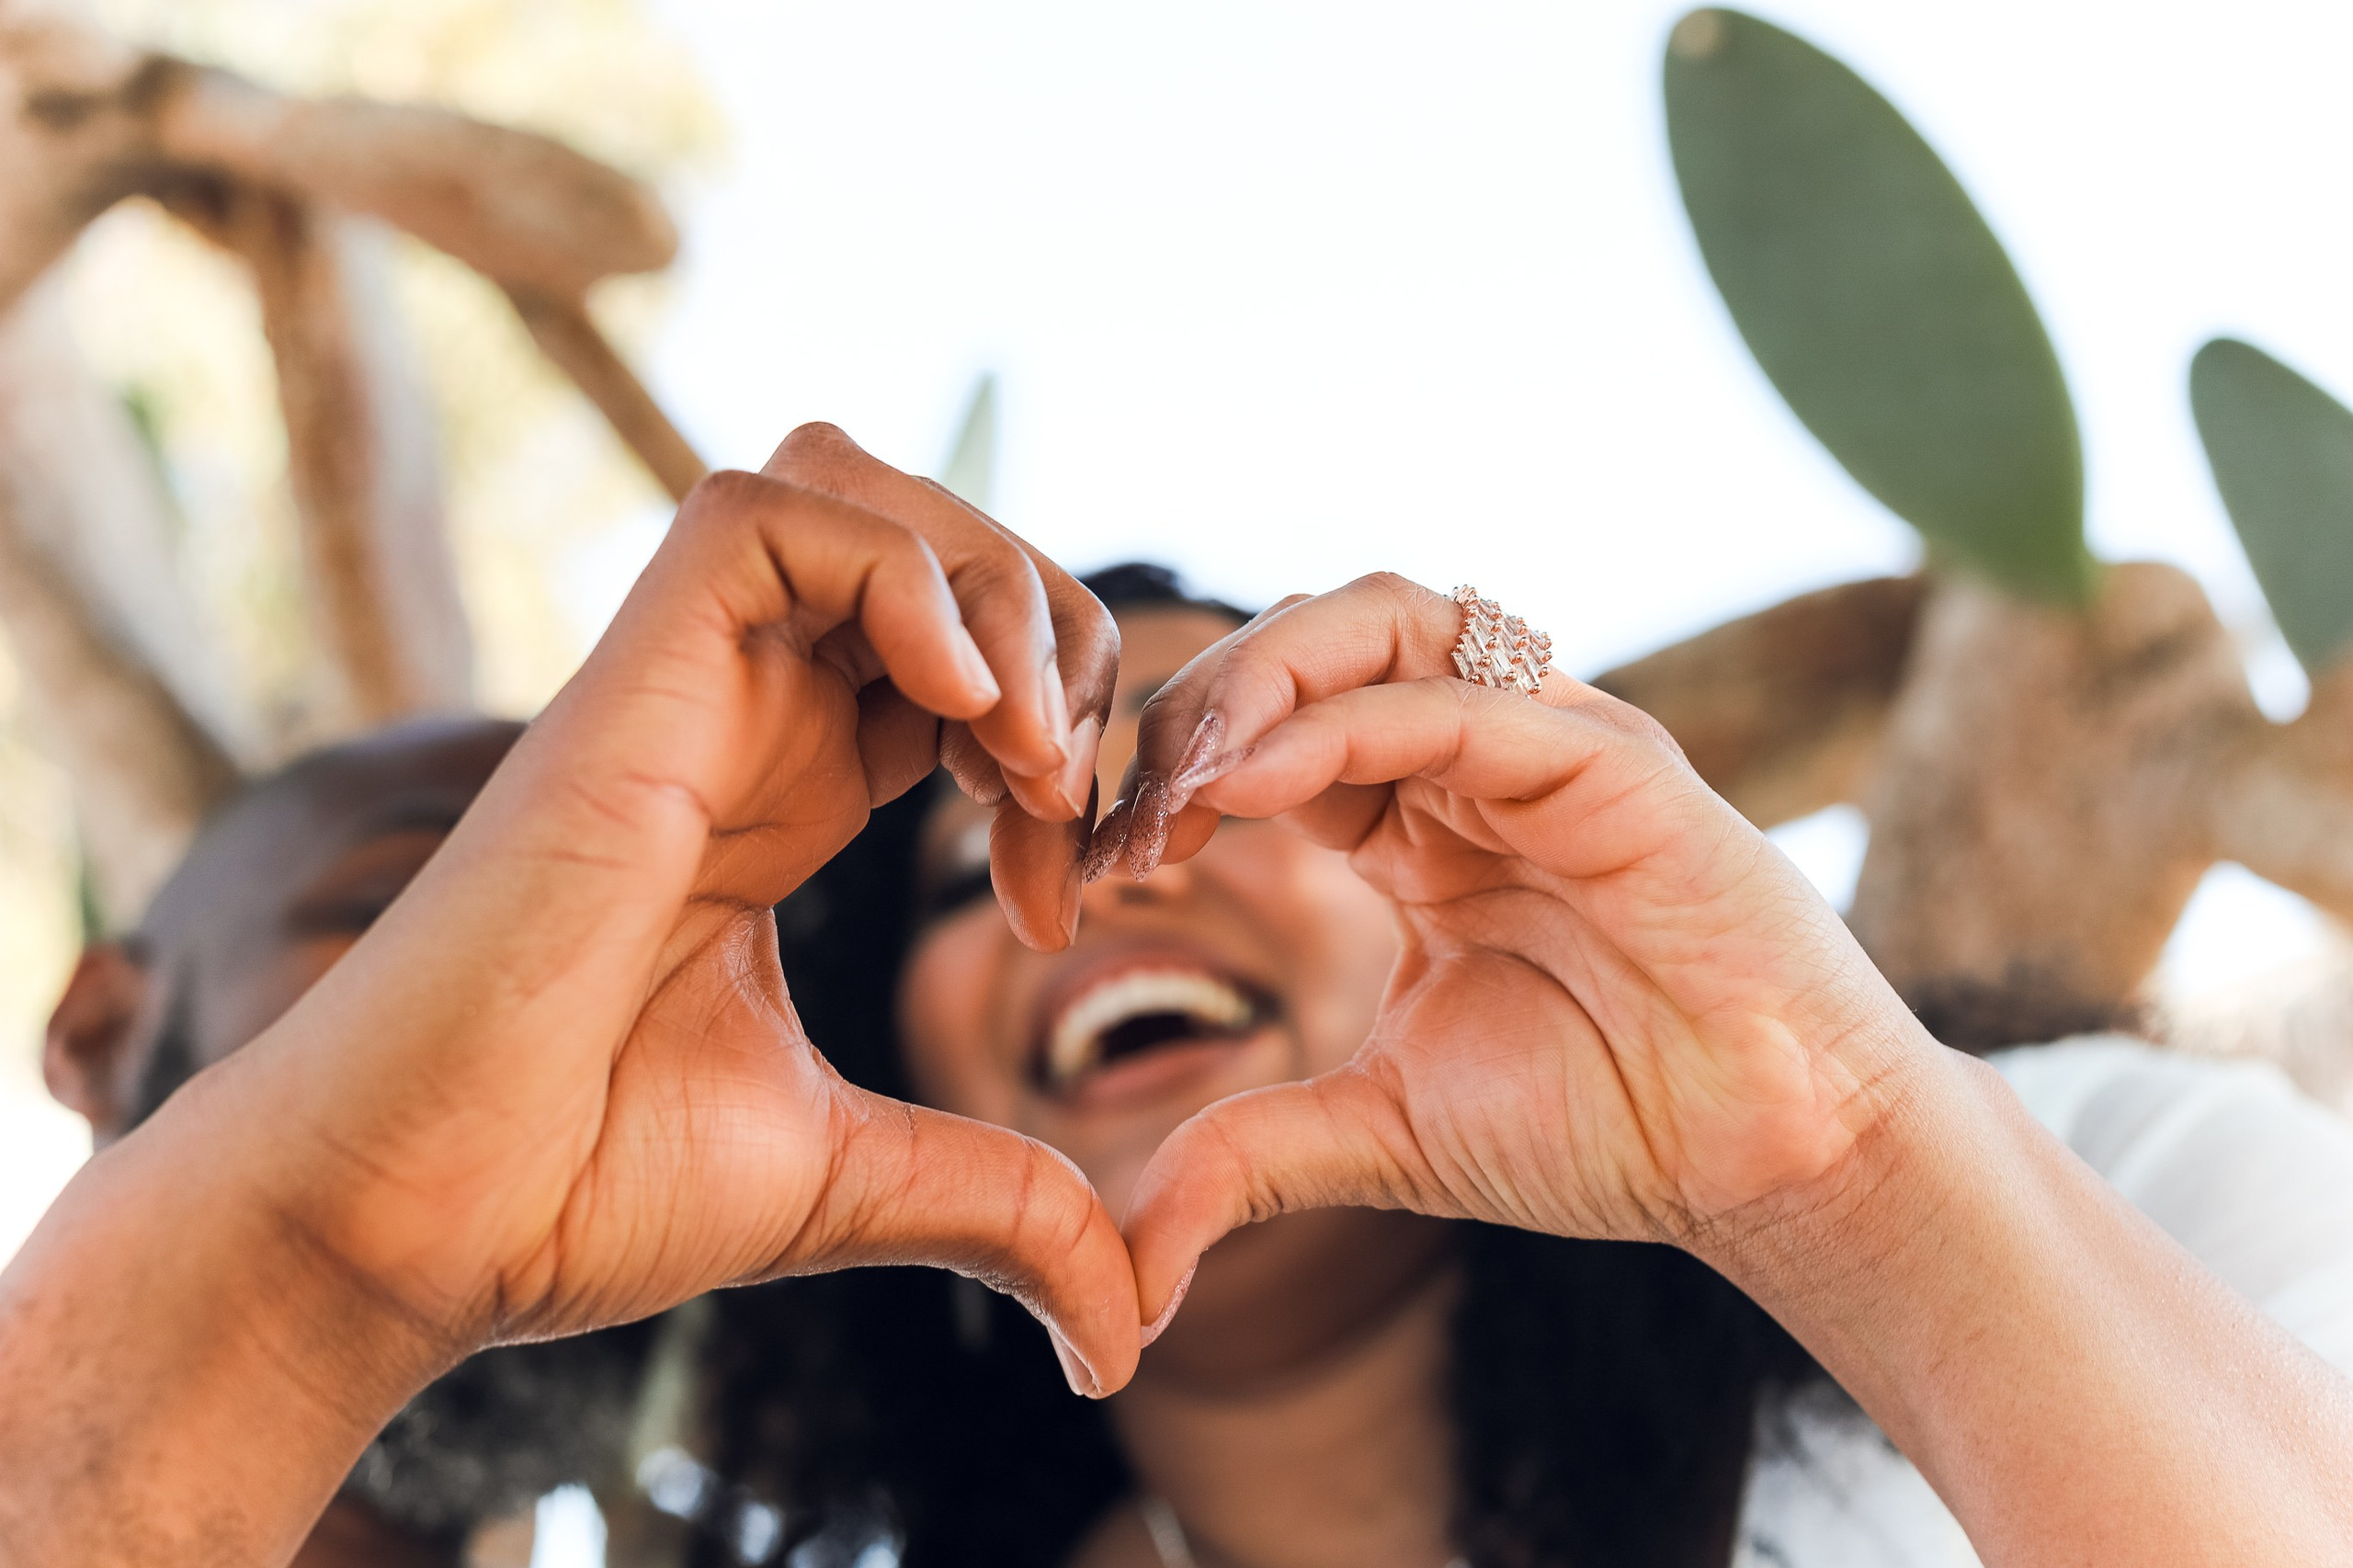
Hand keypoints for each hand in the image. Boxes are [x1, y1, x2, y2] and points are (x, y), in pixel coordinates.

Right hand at [177, 426, 1136, 1392]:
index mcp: (788, 797)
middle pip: (929, 544)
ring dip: (992, 595)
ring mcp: (681, 690)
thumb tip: (1128, 1325)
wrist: (415, 1224)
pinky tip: (959, 717)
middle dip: (1057, 641)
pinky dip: (902, 575)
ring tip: (1019, 760)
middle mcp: (741, 719)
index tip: (1066, 895)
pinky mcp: (625, 680)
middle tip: (1066, 805)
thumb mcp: (854, 1177)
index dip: (1061, 743)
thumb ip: (1005, 1206)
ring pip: (860, 486)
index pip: (960, 665)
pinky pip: (770, 510)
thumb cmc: (584, 1192)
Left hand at [1109, 573, 1933, 1324]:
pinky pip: (1468, 701)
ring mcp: (1550, 745)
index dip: (1173, 774)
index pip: (1269, 729)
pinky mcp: (1618, 764)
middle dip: (1199, 702)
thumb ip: (1249, 1157)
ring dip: (1261, 677)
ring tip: (1184, 776)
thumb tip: (1122, 1268)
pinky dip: (1348, 721)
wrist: (1766, 1166)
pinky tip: (1255, 784)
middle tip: (1125, 808)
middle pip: (1314, 640)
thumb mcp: (1381, 1132)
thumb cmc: (1603, 1127)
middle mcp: (1477, 758)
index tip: (1094, 865)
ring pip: (1387, 624)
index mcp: (1416, 821)